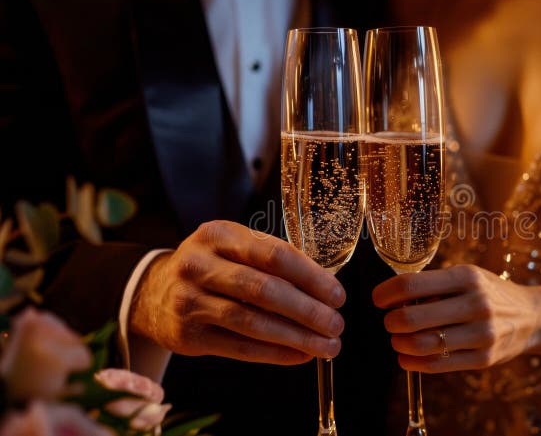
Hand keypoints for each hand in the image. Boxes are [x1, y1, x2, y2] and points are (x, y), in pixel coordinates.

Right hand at [130, 220, 345, 364]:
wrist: (153, 293)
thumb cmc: (211, 267)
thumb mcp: (233, 248)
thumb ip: (272, 260)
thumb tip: (324, 290)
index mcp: (218, 235)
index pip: (274, 255)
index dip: (311, 277)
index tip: (337, 295)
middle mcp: (199, 265)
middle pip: (264, 290)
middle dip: (307, 310)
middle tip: (336, 324)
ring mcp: (189, 301)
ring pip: (252, 322)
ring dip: (296, 337)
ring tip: (326, 346)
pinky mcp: (187, 336)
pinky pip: (239, 347)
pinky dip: (274, 354)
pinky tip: (299, 355)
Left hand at [372, 265, 540, 372]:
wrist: (533, 317)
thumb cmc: (490, 293)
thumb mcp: (469, 276)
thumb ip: (435, 284)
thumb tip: (392, 294)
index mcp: (467, 277)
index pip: (411, 285)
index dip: (386, 293)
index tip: (378, 299)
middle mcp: (476, 303)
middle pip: (412, 317)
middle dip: (391, 322)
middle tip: (389, 321)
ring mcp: (482, 333)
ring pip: (422, 344)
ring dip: (400, 344)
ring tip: (398, 340)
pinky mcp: (483, 359)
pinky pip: (437, 365)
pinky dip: (412, 363)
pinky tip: (406, 357)